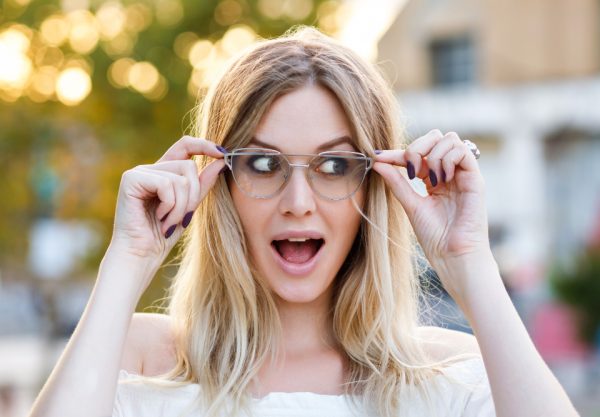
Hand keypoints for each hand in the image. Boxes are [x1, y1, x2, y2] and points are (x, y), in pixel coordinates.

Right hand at [110, 135, 225, 262]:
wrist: (141, 256)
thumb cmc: (164, 236)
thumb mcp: (190, 207)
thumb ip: (202, 185)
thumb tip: (221, 161)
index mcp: (163, 173)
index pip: (185, 146)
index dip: (204, 145)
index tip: (222, 154)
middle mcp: (150, 169)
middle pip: (188, 166)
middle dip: (193, 195)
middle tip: (184, 218)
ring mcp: (139, 173)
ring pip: (180, 178)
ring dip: (181, 207)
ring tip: (169, 224)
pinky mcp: (131, 179)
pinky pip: (167, 184)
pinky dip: (170, 206)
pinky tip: (160, 220)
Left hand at [373, 130, 489, 296]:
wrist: (453, 256)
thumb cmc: (435, 236)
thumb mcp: (410, 205)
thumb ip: (397, 183)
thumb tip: (378, 162)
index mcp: (433, 179)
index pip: (416, 155)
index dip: (396, 153)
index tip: (377, 157)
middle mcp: (449, 173)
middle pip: (435, 137)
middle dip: (416, 146)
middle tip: (407, 168)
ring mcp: (462, 175)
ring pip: (450, 139)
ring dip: (431, 154)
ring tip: (427, 178)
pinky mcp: (475, 179)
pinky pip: (463, 151)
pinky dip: (446, 158)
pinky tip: (439, 178)